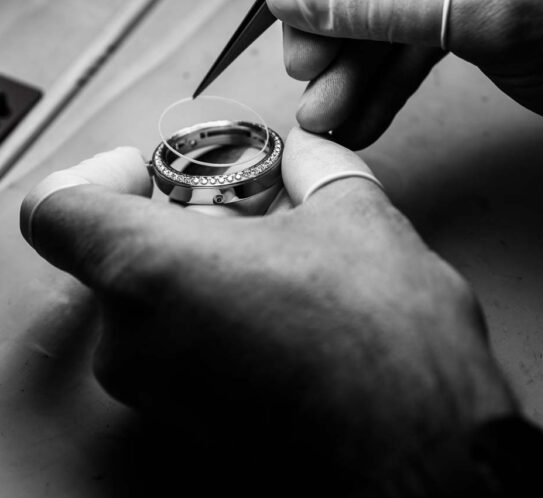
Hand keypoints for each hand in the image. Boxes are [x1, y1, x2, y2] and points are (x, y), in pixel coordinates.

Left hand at [21, 130, 514, 495]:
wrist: (424, 449)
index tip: (153, 168)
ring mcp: (162, 391)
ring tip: (285, 249)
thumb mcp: (354, 213)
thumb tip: (303, 153)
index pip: (58, 209)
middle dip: (188, 214)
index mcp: (152, 271)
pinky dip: (218, 304)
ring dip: (210, 258)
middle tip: (255, 201)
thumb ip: (314, 166)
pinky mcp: (196, 419)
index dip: (100, 172)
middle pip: (124, 250)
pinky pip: (180, 340)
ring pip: (158, 297)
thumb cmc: (383, 337)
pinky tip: (288, 298)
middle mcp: (137, 342)